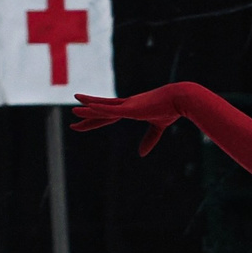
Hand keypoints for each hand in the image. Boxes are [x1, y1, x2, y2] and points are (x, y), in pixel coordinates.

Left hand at [71, 84, 190, 155]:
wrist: (179, 99)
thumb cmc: (170, 109)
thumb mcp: (158, 127)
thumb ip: (150, 139)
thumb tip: (141, 154)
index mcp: (131, 109)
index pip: (108, 115)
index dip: (95, 120)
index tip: (84, 123)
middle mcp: (126, 105)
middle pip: (101, 112)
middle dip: (86, 118)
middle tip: (72, 122)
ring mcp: (127, 105)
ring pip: (102, 108)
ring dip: (88, 110)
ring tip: (74, 110)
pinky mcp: (130, 107)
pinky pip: (110, 108)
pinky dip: (98, 108)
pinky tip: (87, 107)